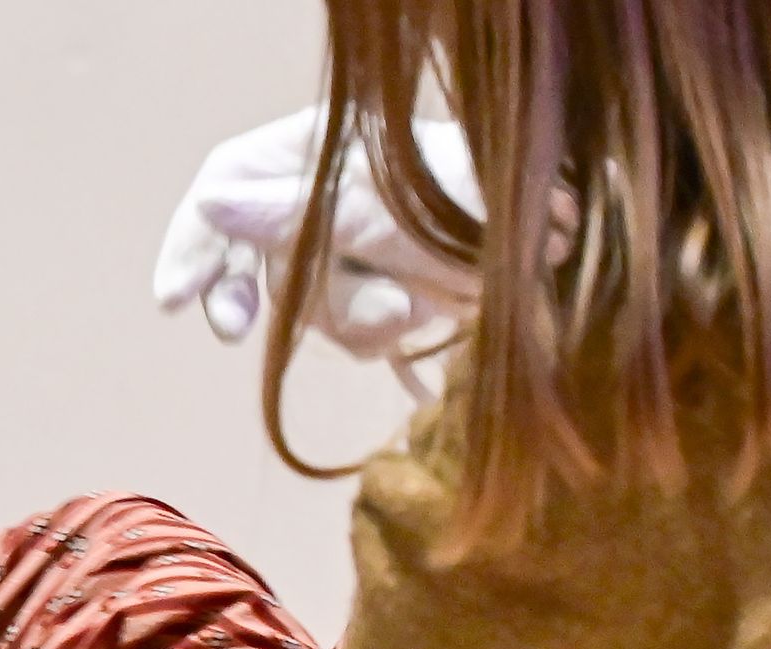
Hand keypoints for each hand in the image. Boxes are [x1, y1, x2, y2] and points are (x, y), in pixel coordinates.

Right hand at [152, 106, 488, 386]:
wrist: (594, 235)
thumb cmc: (503, 191)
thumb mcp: (396, 195)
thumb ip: (306, 207)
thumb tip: (213, 200)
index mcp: (327, 146)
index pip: (225, 185)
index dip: (196, 245)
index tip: (176, 300)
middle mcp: (339, 198)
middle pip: (273, 263)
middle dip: (317, 301)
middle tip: (357, 318)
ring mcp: (369, 251)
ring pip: (322, 310)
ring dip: (374, 320)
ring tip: (448, 304)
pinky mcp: (404, 296)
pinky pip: (368, 339)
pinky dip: (399, 352)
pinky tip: (425, 380)